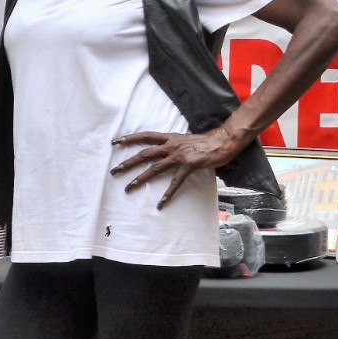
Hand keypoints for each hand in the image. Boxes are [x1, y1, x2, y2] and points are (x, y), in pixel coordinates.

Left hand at [112, 124, 244, 208]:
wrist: (223, 141)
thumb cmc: (205, 141)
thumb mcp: (184, 139)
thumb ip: (172, 144)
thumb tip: (163, 149)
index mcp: (169, 138)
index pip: (145, 136)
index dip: (129, 138)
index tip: (115, 142)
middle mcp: (171, 146)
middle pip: (144, 154)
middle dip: (128, 163)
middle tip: (114, 171)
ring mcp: (179, 156)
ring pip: (155, 168)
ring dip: (140, 178)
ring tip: (128, 187)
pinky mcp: (189, 166)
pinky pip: (175, 181)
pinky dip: (168, 193)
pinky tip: (161, 202)